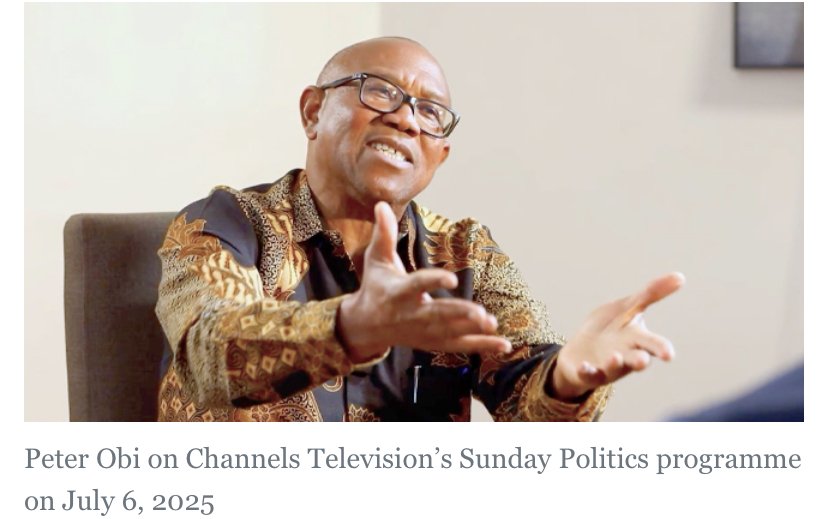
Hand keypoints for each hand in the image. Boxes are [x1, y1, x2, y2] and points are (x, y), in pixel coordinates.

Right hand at [337, 202, 511, 362]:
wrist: (366, 325)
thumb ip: (384, 234)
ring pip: (450, 332)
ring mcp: (423, 332)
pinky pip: (459, 345)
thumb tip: (381, 204)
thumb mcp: (376, 260)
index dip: (435, 281)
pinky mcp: (433, 342)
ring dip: (472, 331)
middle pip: (437, 315)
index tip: (453, 278)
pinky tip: (503, 344)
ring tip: (492, 323)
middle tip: (480, 313)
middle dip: (458, 314)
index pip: (418, 285)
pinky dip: (481, 346)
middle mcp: (412, 314)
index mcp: (398, 292)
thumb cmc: (376, 286)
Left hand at [551, 272, 684, 399]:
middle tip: (643, 360)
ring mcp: (606, 366)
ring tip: (614, 357)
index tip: (669, 354)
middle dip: (640, 360)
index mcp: (638, 340)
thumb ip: (651, 293)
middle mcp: (625, 356)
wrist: (582, 349)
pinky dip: (586, 371)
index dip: (661, 349)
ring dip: (614, 363)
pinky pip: (587, 374)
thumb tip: (681, 276)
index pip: (653, 344)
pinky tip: (583, 366)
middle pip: (636, 359)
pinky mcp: (587, 372)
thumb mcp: (629, 307)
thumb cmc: (611, 327)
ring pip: (613, 368)